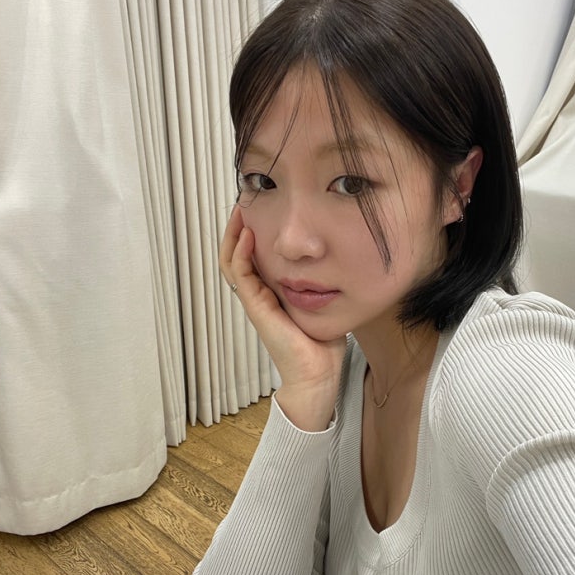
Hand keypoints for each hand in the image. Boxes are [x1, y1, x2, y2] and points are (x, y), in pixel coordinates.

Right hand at [220, 206, 345, 430]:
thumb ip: (324, 281)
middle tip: (245, 199)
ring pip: (231, 260)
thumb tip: (342, 258)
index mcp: (271, 292)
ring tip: (240, 209)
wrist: (318, 375)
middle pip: (236, 253)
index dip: (252, 230)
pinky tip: (248, 234)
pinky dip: (240, 253)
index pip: (253, 254)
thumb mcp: (324, 301)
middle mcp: (259, 294)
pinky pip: (241, 275)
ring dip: (233, 233)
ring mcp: (255, 301)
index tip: (262, 205)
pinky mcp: (257, 308)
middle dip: (238, 225)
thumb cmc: (323, 344)